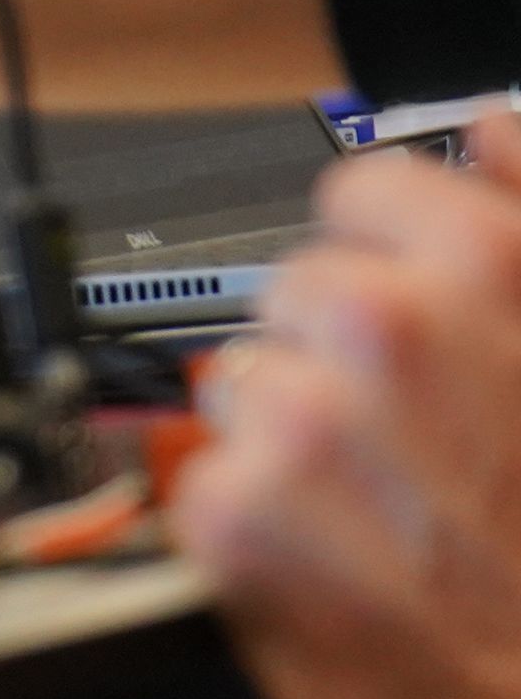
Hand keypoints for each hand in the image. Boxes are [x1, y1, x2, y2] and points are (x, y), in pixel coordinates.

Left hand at [171, 119, 520, 698]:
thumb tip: (492, 130)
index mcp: (491, 270)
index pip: (361, 189)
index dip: (386, 257)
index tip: (414, 314)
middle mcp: (388, 329)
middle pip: (294, 288)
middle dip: (337, 359)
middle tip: (418, 454)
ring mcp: (304, 418)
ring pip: (242, 381)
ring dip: (292, 442)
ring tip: (390, 521)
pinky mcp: (234, 511)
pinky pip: (206, 474)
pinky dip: (252, 524)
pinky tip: (341, 569)